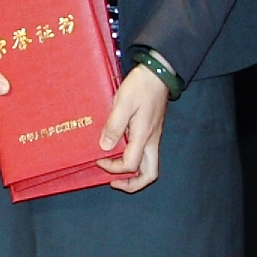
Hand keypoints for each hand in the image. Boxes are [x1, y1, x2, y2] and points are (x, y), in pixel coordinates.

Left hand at [95, 65, 169, 190]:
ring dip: (133, 172)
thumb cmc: (140, 86)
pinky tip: (119, 150)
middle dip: (133, 184)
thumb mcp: (123, 102)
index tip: (99, 159)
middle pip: (149, 174)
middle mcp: (151, 141)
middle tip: (114, 181)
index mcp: (144, 136)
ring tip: (115, 169)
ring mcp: (153, 137)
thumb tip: (105, 147)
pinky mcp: (151, 131)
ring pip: (148, 166)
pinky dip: (133, 158)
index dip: (113, 168)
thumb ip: (114, 126)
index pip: (131, 165)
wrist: (157, 73)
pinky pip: (144, 153)